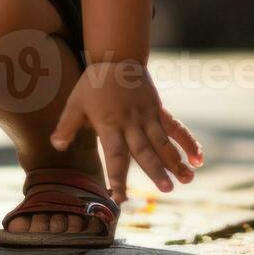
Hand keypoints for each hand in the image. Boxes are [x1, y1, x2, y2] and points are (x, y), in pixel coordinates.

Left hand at [50, 60, 203, 203]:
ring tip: (187, 180)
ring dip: (176, 161)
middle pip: (145, 150)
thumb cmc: (93, 84)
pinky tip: (198, 159)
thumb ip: (66, 126)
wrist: (117, 57)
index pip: (115, 156)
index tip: (120, 197)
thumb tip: (56, 146)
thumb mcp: (74, 104)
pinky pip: (176, 128)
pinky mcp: (158, 110)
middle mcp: (131, 123)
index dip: (118, 178)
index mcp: (110, 125)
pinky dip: (188, 143)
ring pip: (164, 142)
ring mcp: (148, 117)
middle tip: (166, 190)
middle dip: (156, 171)